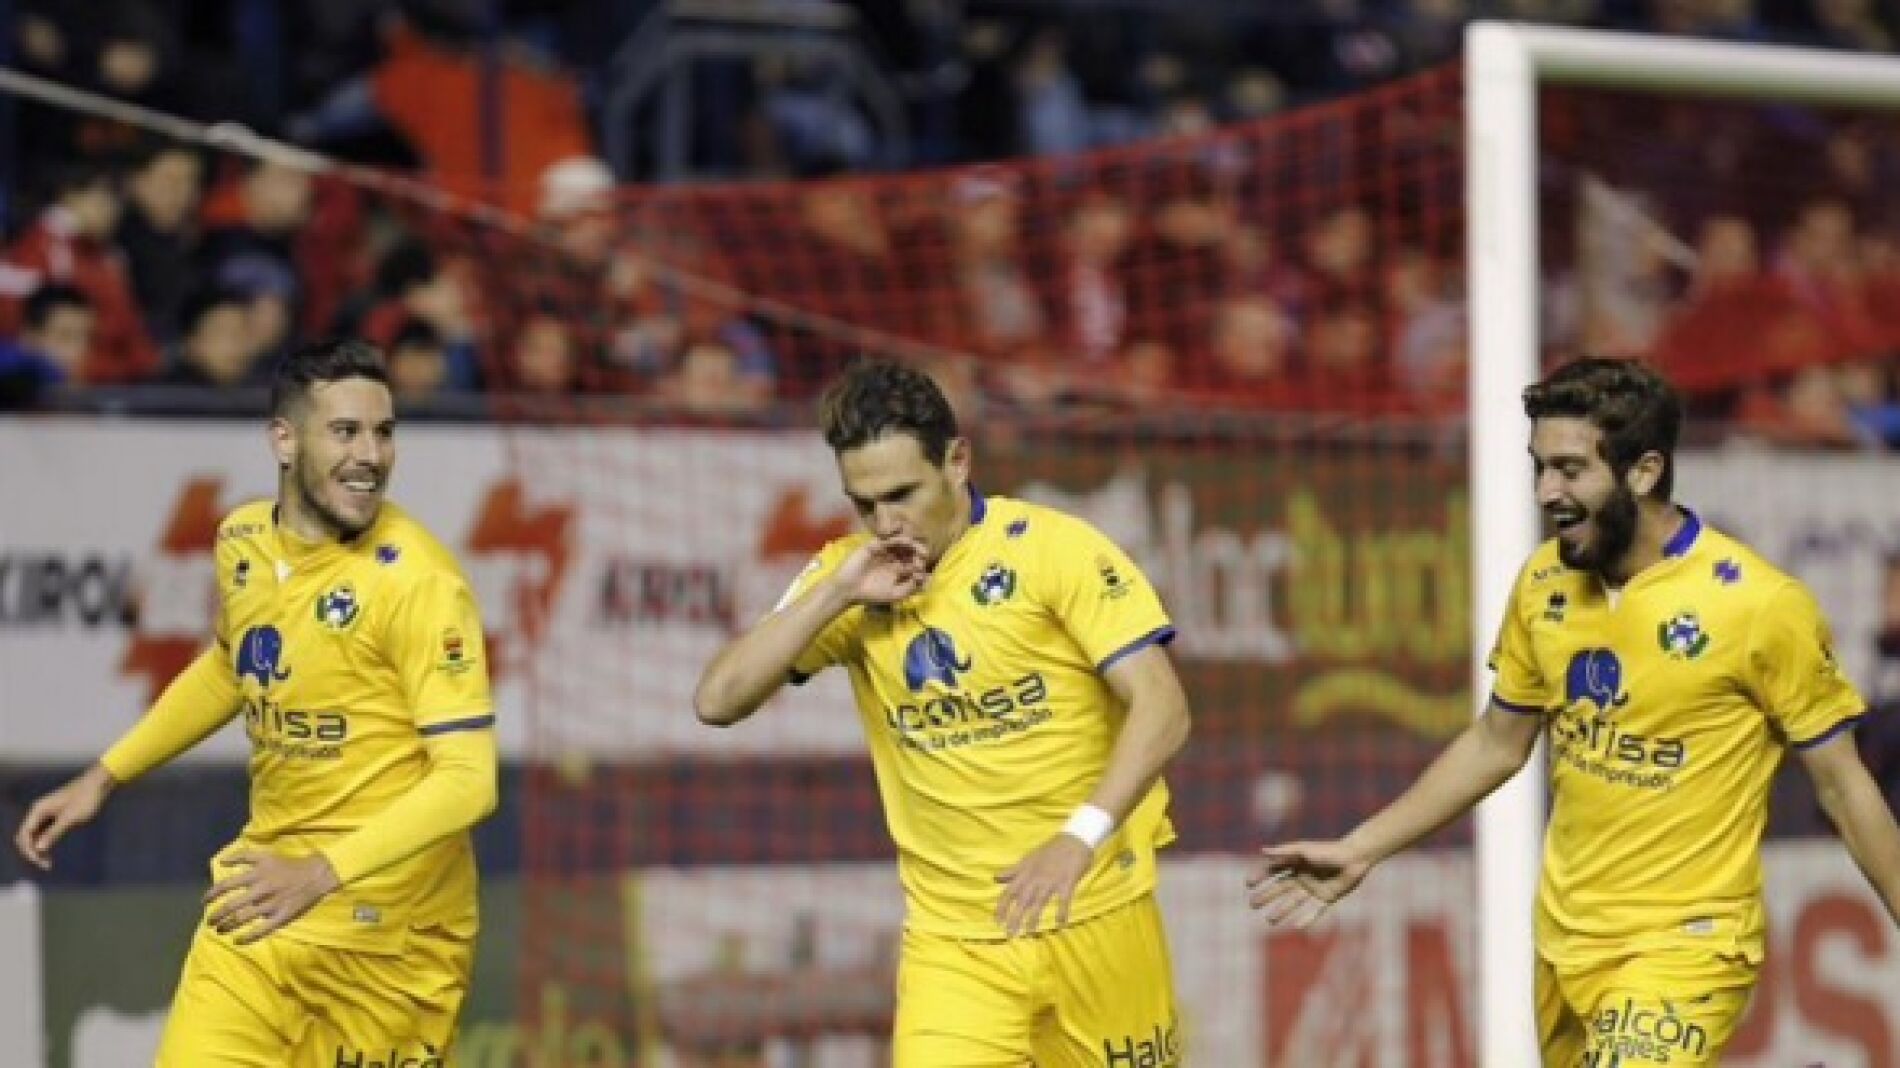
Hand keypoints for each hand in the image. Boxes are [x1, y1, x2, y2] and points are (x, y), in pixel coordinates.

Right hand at [14, 764, 116, 870]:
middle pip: (26, 836)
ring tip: (49, 863)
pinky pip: (44, 832)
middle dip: (32, 852)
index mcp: (39, 810)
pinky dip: (46, 843)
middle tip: (46, 865)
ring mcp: (47, 813)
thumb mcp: (71, 819)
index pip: (25, 835)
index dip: (30, 851)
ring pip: (35, 835)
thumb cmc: (87, 799)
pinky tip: (52, 853)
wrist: (101, 783)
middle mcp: (39, 811)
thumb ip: (54, 833)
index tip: (43, 863)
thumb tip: (38, 848)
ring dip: (38, 849)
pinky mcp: (56, 815)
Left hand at [204, 849, 341, 944]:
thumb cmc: (288, 865)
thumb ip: (243, 856)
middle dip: (216, 916)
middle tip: (210, 921)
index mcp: (256, 875)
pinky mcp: (281, 917)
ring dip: (227, 926)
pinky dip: (247, 938)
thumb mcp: (265, 855)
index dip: (211, 895)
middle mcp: (261, 890)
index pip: (226, 885)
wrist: (316, 875)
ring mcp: (271, 905)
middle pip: (231, 906)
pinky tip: (238, 941)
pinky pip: (261, 930)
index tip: (204, 902)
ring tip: (220, 930)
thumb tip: (221, 861)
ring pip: (242, 919)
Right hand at [833, 536, 928, 606]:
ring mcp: (884, 552)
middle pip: (910, 552)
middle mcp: (893, 560)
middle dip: (919, 553)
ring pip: (902, 544)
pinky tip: (907, 541)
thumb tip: (925, 577)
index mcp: (898, 572)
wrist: (849, 590)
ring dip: (912, 545)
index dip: (921, 566)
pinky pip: (889, 539)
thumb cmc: (871, 594)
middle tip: (924, 556)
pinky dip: (899, 538)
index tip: (922, 571)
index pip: (914, 565)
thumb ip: (911, 588)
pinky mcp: (874, 545)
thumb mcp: (895, 595)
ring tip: (919, 550)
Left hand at [995, 834, 1094, 936]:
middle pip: (1022, 900)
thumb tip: (995, 878)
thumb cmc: (1050, 850)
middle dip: (1014, 918)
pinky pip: (1064, 900)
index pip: (1009, 891)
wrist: (1074, 838)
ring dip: (1033, 919)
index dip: (1002, 907)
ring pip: (1039, 902)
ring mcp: (1052, 880)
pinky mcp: (1067, 882)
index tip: (997, 921)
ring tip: (1029, 933)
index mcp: (1025, 871)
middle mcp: (1036, 877)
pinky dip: (1062, 913)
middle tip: (1009, 934)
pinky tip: (1061, 924)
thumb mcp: (1028, 858)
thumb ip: (1013, 871)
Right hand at [1245, 839, 1369, 927]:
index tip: (1248, 884)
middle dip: (1266, 896)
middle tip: (1252, 905)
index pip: (1273, 870)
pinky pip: (1314, 910)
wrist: (1355, 858)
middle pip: (1280, 888)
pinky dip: (1307, 918)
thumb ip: (1285, 852)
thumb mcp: (1305, 850)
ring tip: (1270, 921)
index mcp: (1295, 862)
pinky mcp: (1326, 897)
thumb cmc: (1330, 850)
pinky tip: (1297, 927)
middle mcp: (1302, 876)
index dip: (1260, 876)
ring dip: (1282, 911)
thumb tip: (1262, 850)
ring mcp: (1313, 888)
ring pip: (1294, 902)